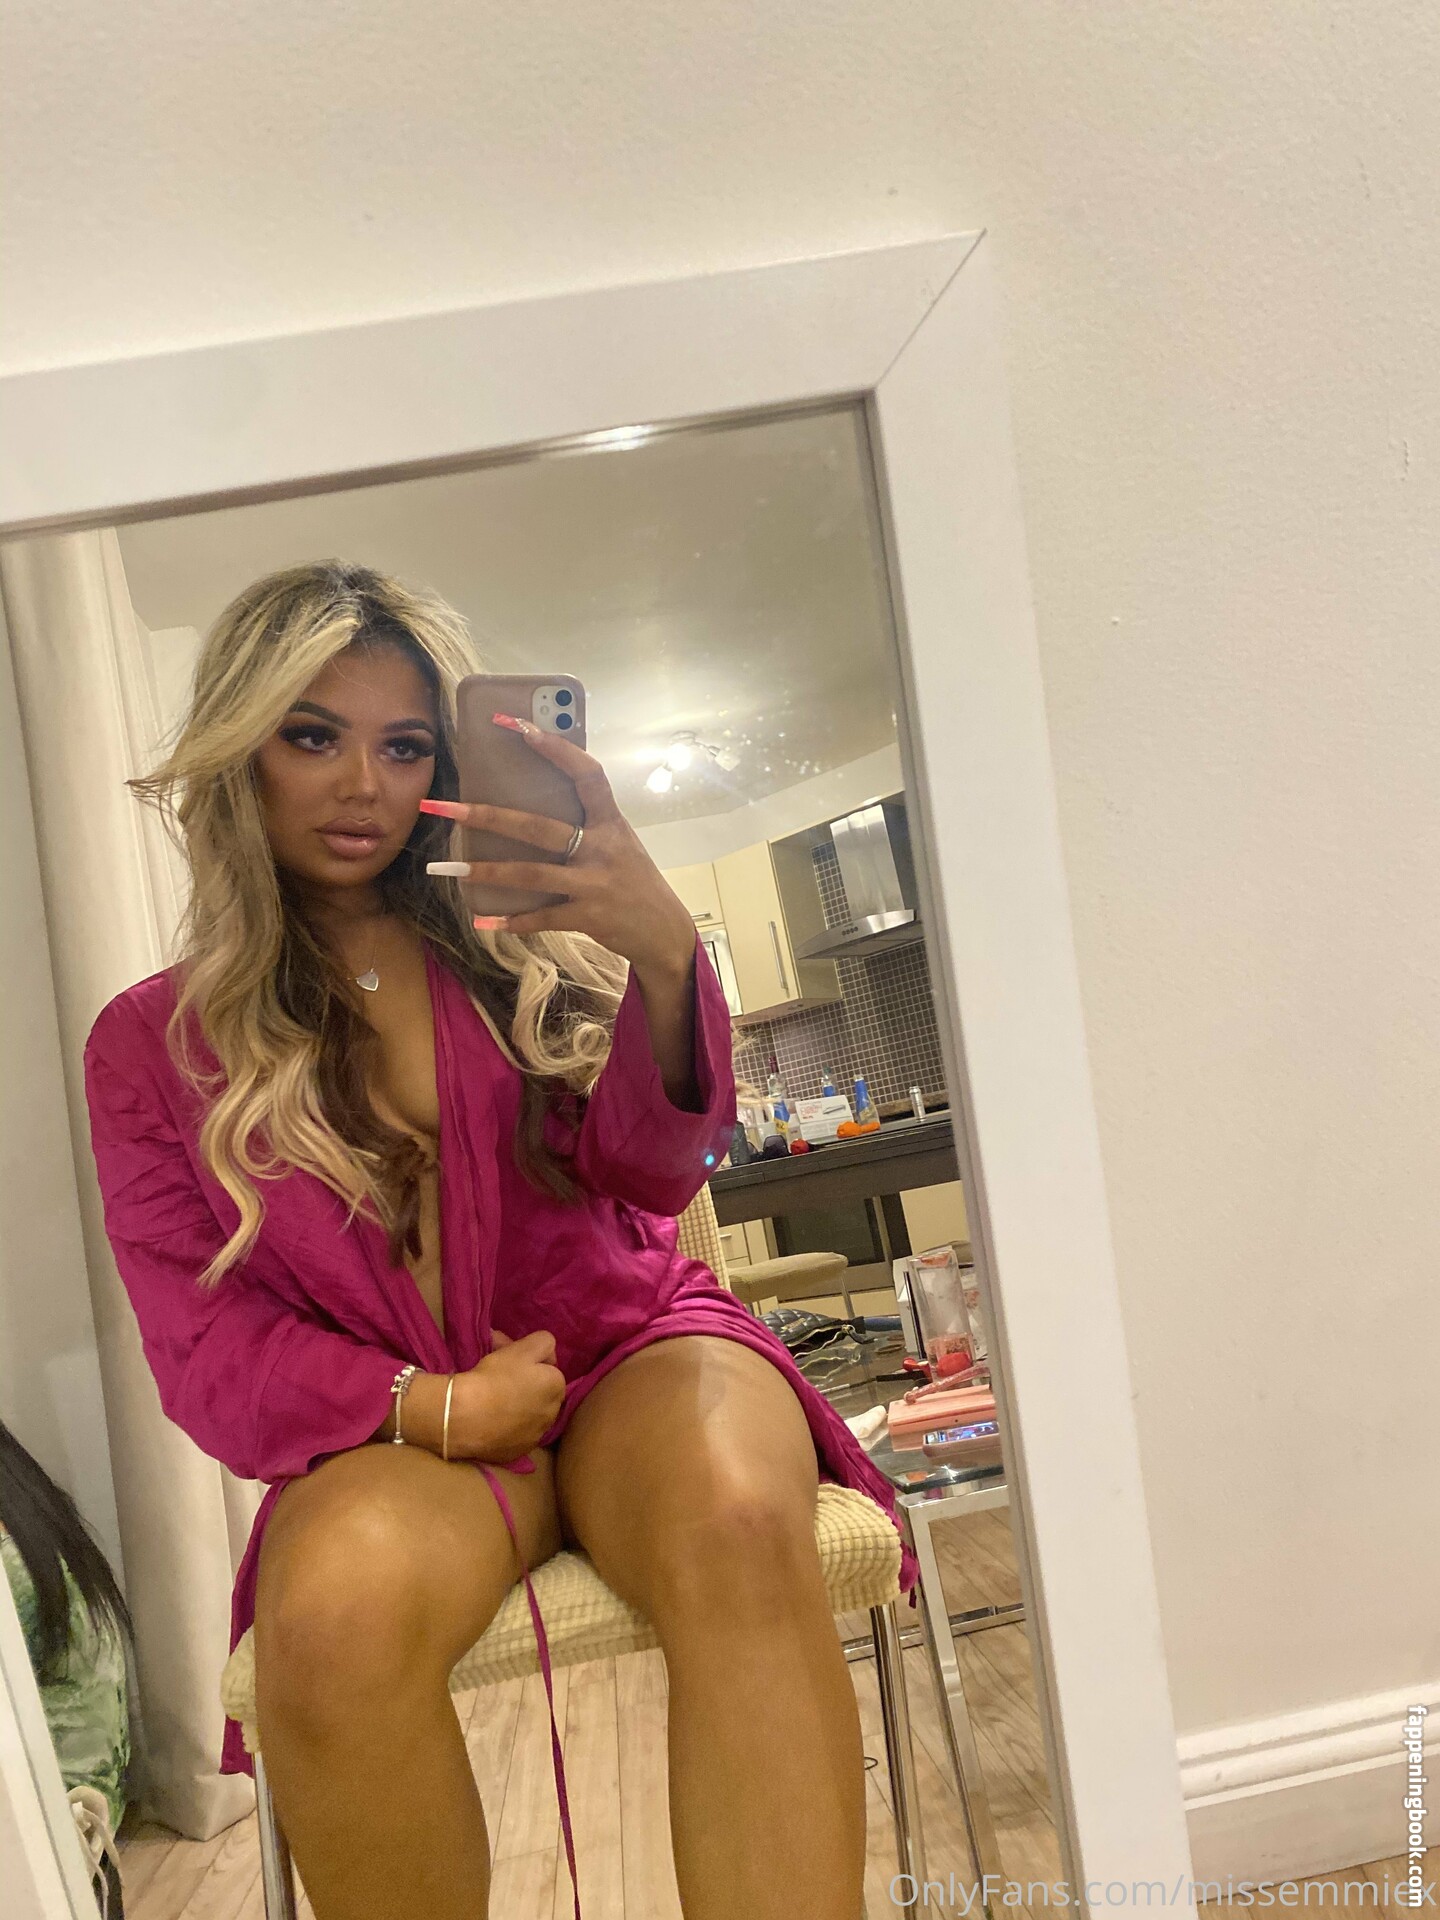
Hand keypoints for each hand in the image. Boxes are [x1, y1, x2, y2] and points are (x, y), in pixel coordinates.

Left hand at [421, 716, 697, 980]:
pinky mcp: (588, 917)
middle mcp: (602, 847)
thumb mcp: (618, 841)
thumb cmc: (632, 878)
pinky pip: (542, 917)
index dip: (554, 747)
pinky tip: (483, 919)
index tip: (517, 724)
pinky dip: (511, 919)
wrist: (664, 930)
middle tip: (441, 806)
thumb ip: (586, 820)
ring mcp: (595, 883)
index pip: (586, 773)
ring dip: (486, 871)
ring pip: (531, 873)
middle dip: (485, 815)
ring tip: (446, 869)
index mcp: (610, 821)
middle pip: (537, 827)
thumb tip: (531, 796)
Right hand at [445, 1328, 567, 1464]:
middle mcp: (553, 1413)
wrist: (464, 1416)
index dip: (531, 1363)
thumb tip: (546, 1350)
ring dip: (522, 1407)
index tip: (513, 1363)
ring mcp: (536, 1436)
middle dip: (530, 1386)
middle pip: (543, 1393)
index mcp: (556, 1386)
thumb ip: (543, 1342)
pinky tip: (493, 1422)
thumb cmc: (493, 1377)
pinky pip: (518, 1435)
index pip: (550, 1368)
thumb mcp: (521, 1347)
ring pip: (532, 1415)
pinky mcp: (519, 1452)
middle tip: (503, 1380)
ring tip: (497, 1402)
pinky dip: (510, 1428)